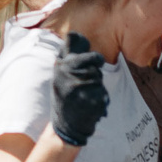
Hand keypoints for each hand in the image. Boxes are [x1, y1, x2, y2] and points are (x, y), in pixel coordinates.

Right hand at [48, 32, 109, 146]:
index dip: (94, 58)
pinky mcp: (91, 105)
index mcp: (61, 70)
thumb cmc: (63, 97)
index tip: (98, 60)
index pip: (83, 58)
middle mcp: (69, 79)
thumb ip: (66, 55)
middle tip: (90, 81)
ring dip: (97, 87)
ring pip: (99, 82)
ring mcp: (80, 93)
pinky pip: (103, 96)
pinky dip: (101, 100)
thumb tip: (74, 34)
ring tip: (85, 96)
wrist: (66, 126)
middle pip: (94, 69)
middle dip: (96, 73)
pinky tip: (90, 106)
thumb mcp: (59, 75)